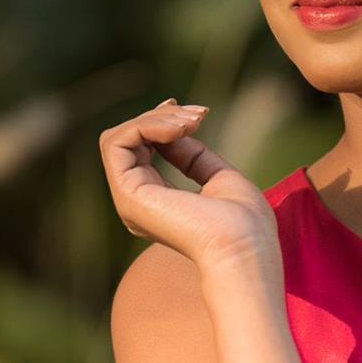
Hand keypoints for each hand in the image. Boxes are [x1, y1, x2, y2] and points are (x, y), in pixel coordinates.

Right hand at [98, 97, 281, 273]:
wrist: (243, 247)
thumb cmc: (244, 224)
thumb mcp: (219, 178)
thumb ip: (191, 156)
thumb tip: (172, 129)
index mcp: (158, 204)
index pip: (143, 150)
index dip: (163, 122)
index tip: (199, 114)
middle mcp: (138, 204)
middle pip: (130, 140)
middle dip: (163, 116)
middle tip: (199, 117)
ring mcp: (129, 201)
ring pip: (120, 137)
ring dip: (156, 119)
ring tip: (192, 122)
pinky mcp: (127, 195)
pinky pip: (117, 143)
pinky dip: (146, 126)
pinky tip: (178, 130)